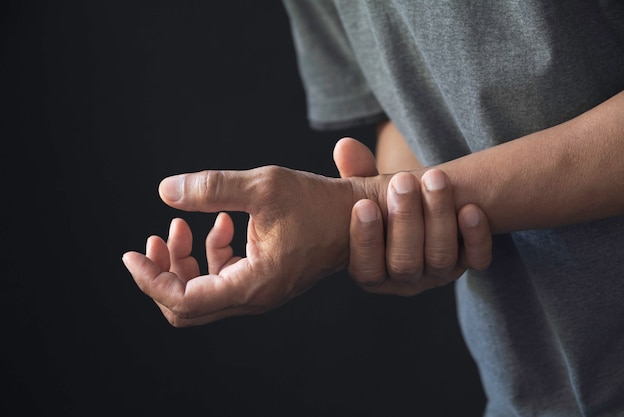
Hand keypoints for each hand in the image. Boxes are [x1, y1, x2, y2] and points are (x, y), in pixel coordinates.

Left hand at [123, 165, 365, 325]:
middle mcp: (254, 296)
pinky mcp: (262, 279)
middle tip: (152, 239)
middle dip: (163, 272)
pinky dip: (210, 252)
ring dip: (184, 260)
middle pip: (187, 304)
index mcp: (253, 284)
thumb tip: (166, 191)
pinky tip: (220, 223)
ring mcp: (258, 291)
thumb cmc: (319, 203)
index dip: (151, 280)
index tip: (131, 254)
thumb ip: (212, 188)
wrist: (356, 218)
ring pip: (202, 291)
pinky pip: (222, 276)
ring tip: (180, 226)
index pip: (184, 301)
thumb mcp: (263, 187)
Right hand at [333, 138, 491, 295]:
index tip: (364, 204)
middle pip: (405, 263)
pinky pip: (477, 259)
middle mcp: (404, 280)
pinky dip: (476, 236)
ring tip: (435, 178)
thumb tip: (344, 146)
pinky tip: (470, 208)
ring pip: (440, 257)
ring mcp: (437, 273)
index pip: (367, 268)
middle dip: (404, 220)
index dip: (365, 239)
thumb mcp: (366, 190)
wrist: (425, 206)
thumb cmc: (385, 202)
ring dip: (438, 217)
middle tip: (402, 180)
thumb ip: (355, 173)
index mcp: (370, 270)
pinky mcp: (467, 262)